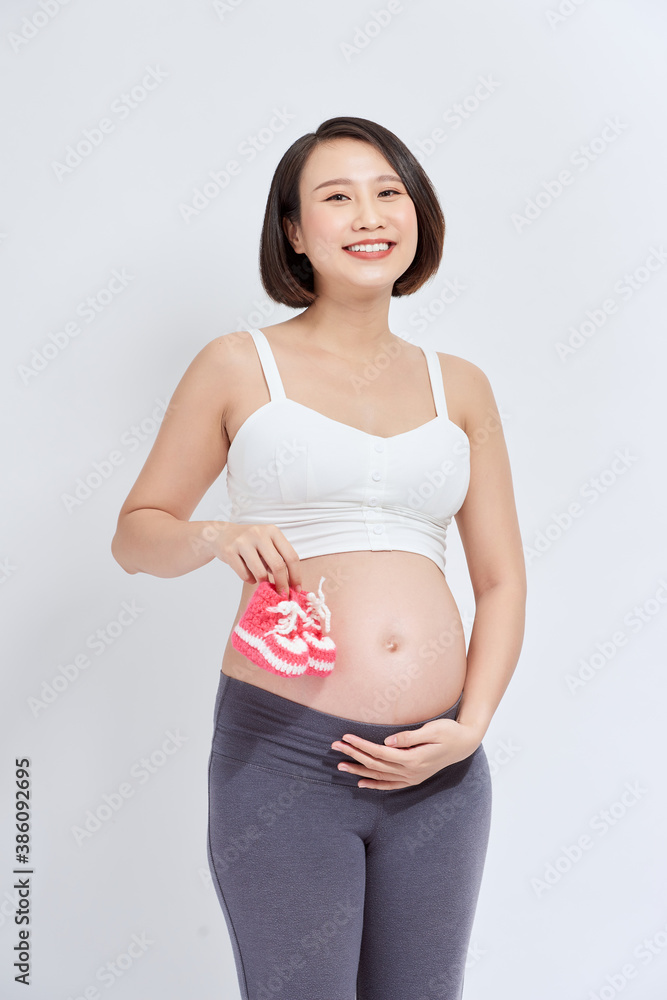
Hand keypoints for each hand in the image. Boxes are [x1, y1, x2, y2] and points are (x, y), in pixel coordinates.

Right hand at [206, 522, 301, 594]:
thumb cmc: (250, 543)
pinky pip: (244, 575)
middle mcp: (259, 534)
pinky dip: (249, 580)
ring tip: (262, 582)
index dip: (296, 575)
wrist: (220, 534)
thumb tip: (291, 585)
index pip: (291, 556)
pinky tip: (249, 576)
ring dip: (263, 583)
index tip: (296, 589)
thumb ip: (278, 559)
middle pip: (278, 565)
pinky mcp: (229, 551)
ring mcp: (243, 541)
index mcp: (273, 531)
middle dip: (282, 584)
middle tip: (283, 595)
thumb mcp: (267, 544)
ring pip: (260, 572)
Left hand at [330, 717, 482, 789]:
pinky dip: (375, 785)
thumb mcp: (432, 729)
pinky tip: (361, 783)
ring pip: (379, 776)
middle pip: (375, 764)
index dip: (360, 745)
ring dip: (358, 770)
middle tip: (334, 746)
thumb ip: (410, 737)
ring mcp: (412, 777)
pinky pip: (390, 785)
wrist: (465, 744)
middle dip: (353, 754)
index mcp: (413, 759)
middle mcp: (410, 772)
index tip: (345, 736)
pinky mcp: (414, 778)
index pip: (379, 752)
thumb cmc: (449, 732)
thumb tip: (388, 741)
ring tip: (340, 764)